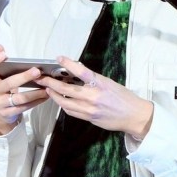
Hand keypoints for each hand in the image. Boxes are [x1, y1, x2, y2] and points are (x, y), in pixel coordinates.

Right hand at [0, 45, 47, 135]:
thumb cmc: (2, 90)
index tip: (4, 54)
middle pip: (8, 83)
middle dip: (23, 77)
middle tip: (37, 71)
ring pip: (19, 98)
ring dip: (34, 93)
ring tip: (46, 87)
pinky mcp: (7, 113)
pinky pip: (24, 107)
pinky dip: (36, 101)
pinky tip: (45, 96)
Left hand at [37, 57, 153, 138]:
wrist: (134, 116)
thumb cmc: (124, 97)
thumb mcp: (110, 83)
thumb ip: (93, 79)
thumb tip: (78, 72)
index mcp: (100, 84)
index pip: (82, 71)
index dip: (69, 64)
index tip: (59, 58)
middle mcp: (94, 96)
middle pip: (67, 89)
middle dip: (51, 83)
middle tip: (42, 78)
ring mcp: (90, 109)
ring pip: (65, 102)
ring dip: (54, 95)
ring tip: (47, 89)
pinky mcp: (89, 118)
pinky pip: (71, 111)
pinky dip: (63, 105)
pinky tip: (59, 100)